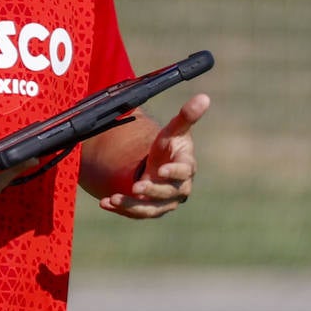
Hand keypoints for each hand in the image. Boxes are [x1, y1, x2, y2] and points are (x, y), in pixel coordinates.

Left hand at [99, 93, 208, 218]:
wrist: (160, 164)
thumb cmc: (170, 145)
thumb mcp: (175, 130)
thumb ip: (187, 116)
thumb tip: (204, 97)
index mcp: (186, 167)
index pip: (184, 172)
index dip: (173, 172)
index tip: (160, 170)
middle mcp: (178, 188)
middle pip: (167, 193)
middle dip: (152, 191)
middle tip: (136, 186)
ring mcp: (164, 202)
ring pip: (151, 209)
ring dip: (132, 205)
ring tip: (114, 199)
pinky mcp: (149, 209)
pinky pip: (137, 213)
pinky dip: (122, 209)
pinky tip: (105, 203)